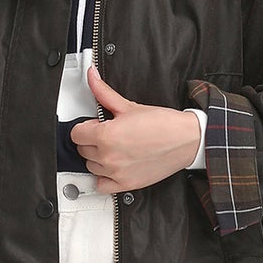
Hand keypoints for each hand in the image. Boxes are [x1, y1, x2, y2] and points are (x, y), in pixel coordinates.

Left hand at [71, 64, 201, 190]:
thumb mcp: (129, 106)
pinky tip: (112, 167)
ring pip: (91, 166)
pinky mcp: (126, 184)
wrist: (186, 139)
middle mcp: (109, 156)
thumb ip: (104, 93)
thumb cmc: (163, 124)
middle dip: (92, 140)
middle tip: (108, 134)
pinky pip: (101, 185)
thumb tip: (92, 77)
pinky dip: (103, 177)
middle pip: (82, 150)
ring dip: (98, 158)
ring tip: (114, 148)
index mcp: (106, 136)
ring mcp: (116, 172)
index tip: (96, 125)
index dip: (86, 126)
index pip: (76, 134)